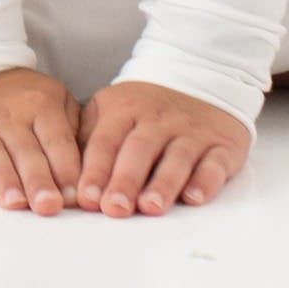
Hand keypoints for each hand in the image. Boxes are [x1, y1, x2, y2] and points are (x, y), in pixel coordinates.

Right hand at [0, 65, 83, 215]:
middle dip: (38, 180)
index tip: (77, 198)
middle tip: (49, 207)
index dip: (68, 170)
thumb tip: (92, 176)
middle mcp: (7, 114)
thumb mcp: (51, 101)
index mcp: (40, 105)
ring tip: (14, 203)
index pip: (58, 141)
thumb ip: (72, 132)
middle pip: (26, 151)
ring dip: (3, 178)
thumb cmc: (16, 100)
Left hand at [75, 79, 249, 215]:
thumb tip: (67, 178)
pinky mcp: (221, 146)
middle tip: (114, 209)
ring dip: (163, 184)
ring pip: (176, 158)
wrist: (201, 78)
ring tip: (150, 207)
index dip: (95, 170)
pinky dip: (205, 181)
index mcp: (124, 109)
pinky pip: (214, 163)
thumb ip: (90, 139)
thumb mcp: (112, 110)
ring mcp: (191, 131)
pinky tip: (194, 198)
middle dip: (125, 181)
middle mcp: (157, 119)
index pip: (106, 141)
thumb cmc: (146, 108)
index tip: (85, 199)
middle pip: (139, 150)